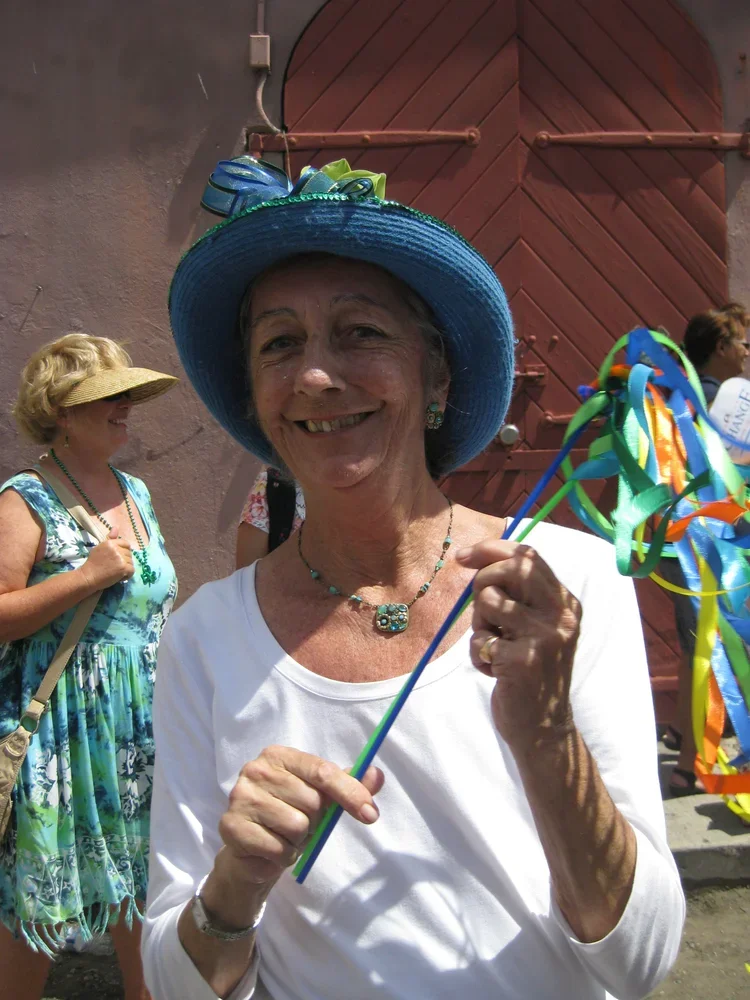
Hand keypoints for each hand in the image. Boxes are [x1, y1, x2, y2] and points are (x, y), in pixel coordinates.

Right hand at [80, 526, 133, 589]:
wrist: (88, 577)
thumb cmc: (93, 563)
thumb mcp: (100, 547)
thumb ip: (110, 538)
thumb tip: (116, 527)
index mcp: (110, 543)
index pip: (126, 544)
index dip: (124, 552)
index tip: (118, 558)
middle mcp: (116, 549)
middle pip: (129, 553)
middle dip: (124, 560)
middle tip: (114, 566)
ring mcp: (120, 558)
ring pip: (131, 562)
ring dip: (125, 568)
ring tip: (115, 571)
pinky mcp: (123, 568)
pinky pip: (132, 570)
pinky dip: (127, 575)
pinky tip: (118, 576)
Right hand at [218, 745, 384, 888]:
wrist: (253, 851)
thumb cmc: (290, 816)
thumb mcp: (322, 798)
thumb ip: (349, 785)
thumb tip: (378, 774)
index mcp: (279, 756)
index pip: (322, 772)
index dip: (350, 793)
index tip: (371, 814)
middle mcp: (256, 770)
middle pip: (312, 801)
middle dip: (315, 821)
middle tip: (302, 825)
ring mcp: (240, 797)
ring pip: (296, 827)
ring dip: (299, 841)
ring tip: (285, 837)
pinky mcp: (231, 827)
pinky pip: (278, 849)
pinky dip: (283, 856)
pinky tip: (271, 849)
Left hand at [456, 539, 581, 750]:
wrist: (544, 728)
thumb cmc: (532, 672)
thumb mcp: (535, 626)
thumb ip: (518, 594)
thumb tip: (476, 559)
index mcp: (565, 602)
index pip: (528, 555)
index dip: (490, 549)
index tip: (462, 556)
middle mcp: (561, 615)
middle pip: (509, 569)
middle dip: (482, 583)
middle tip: (484, 613)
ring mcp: (544, 637)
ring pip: (488, 600)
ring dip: (480, 625)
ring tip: (495, 647)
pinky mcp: (522, 660)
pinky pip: (479, 640)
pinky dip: (478, 655)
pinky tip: (495, 672)